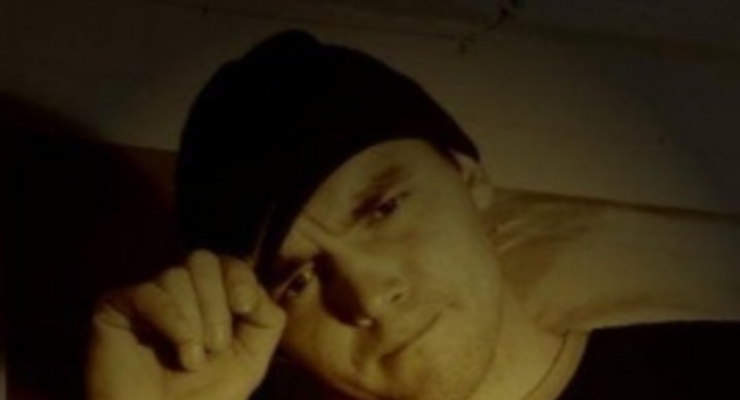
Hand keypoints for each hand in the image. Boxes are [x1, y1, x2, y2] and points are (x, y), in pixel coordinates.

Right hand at [86, 250, 285, 399]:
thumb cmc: (204, 398)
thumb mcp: (251, 358)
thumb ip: (266, 320)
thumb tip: (256, 292)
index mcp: (210, 297)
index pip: (227, 263)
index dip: (239, 277)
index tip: (245, 307)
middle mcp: (178, 291)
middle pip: (202, 261)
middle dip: (217, 303)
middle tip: (217, 346)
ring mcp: (147, 297)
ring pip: (176, 276)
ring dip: (194, 320)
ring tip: (192, 362)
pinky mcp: (115, 308)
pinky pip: (147, 293)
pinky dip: (171, 318)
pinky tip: (180, 348)